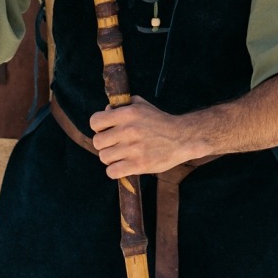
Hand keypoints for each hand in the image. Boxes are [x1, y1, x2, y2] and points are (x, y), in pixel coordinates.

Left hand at [88, 96, 202, 177]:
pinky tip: (122, 166)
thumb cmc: (160, 121)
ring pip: (104, 157)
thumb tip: (106, 111)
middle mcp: (128, 130)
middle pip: (97, 142)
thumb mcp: (142, 105)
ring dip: (110, 158)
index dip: (98, 127)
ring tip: (121, 156)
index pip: (95, 121)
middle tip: (115, 145)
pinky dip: (114, 171)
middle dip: (104, 144)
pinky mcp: (138, 165)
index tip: (106, 130)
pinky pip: (112, 172)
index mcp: (128, 113)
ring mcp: (133, 148)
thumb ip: (122, 106)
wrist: (182, 138)